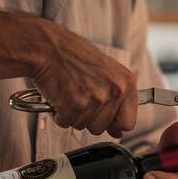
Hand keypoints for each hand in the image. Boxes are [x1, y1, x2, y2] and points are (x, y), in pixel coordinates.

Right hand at [29, 20, 136, 136]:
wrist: (49, 47)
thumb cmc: (74, 56)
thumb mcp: (106, 72)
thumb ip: (116, 101)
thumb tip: (119, 131)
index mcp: (126, 83)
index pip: (128, 123)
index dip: (113, 123)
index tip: (104, 116)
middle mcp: (114, 92)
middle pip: (101, 128)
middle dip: (88, 118)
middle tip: (79, 95)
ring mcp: (94, 100)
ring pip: (82, 126)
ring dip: (72, 114)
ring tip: (69, 92)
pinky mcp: (74, 106)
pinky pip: (65, 123)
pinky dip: (58, 113)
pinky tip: (59, 95)